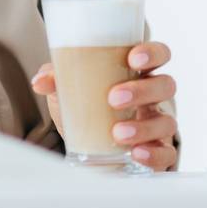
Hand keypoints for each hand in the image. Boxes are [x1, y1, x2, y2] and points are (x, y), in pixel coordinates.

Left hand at [30, 41, 179, 170]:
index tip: (133, 59)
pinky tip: (136, 153)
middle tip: (113, 98)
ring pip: (167, 122)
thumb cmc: (84, 101)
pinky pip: (167, 154)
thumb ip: (55, 77)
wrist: (84, 140)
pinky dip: (154, 154)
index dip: (152, 53)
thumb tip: (40, 82)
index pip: (158, 54)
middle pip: (166, 85)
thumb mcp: (68, 85)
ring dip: (143, 127)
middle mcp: (153, 96)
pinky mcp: (157, 151)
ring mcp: (157, 124)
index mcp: (136, 72)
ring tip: (117, 133)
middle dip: (142, 91)